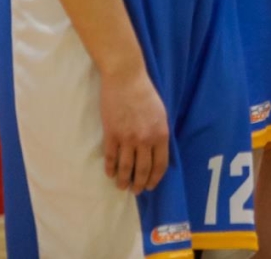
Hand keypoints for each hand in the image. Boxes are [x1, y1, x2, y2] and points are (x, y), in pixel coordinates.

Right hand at [98, 65, 168, 192]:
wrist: (126, 79)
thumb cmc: (146, 94)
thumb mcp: (161, 114)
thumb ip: (159, 133)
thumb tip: (157, 151)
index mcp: (161, 134)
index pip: (160, 164)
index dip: (155, 178)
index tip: (151, 185)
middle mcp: (145, 139)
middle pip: (142, 169)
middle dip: (139, 184)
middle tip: (136, 191)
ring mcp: (127, 138)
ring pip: (125, 167)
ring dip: (123, 180)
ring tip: (121, 186)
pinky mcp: (111, 134)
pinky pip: (110, 157)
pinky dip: (110, 168)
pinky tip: (110, 173)